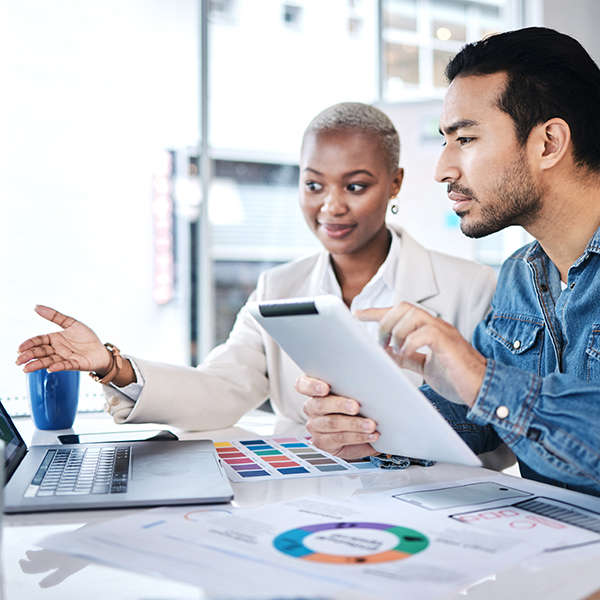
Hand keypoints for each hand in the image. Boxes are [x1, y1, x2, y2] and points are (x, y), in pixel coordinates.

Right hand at [16, 305, 109, 373]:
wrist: (101, 350)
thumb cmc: (87, 338)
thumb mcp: (71, 323)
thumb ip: (55, 316)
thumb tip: (36, 307)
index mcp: (55, 339)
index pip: (39, 341)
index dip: (29, 344)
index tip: (20, 348)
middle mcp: (58, 350)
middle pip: (41, 352)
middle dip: (29, 356)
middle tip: (18, 360)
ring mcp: (66, 357)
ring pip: (49, 361)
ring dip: (38, 364)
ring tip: (27, 368)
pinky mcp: (76, 364)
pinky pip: (66, 365)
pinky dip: (58, 366)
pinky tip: (51, 368)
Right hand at [296, 375, 378, 459]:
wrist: (361, 433)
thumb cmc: (356, 407)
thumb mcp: (353, 392)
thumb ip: (354, 384)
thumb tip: (373, 379)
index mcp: (314, 390)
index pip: (302, 384)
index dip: (311, 386)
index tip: (325, 388)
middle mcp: (311, 407)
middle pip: (320, 404)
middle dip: (340, 405)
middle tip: (356, 406)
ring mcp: (314, 425)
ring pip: (331, 423)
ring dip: (354, 424)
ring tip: (371, 424)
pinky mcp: (322, 442)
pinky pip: (339, 438)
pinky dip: (358, 436)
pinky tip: (370, 435)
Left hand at [356, 303, 486, 406]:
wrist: (481, 389)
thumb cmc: (456, 377)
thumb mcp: (425, 366)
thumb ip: (408, 357)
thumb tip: (388, 354)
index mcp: (428, 328)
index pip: (398, 312)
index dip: (376, 312)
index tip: (357, 314)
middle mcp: (435, 325)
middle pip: (403, 307)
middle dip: (385, 323)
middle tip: (381, 344)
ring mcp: (443, 332)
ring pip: (412, 314)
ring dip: (396, 332)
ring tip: (394, 350)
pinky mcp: (449, 344)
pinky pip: (426, 332)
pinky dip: (410, 342)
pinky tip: (406, 354)